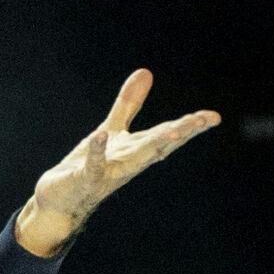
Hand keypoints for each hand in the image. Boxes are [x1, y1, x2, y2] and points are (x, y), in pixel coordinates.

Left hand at [16, 69, 219, 256]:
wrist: (60, 201)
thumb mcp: (112, 130)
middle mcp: (128, 162)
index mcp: (137, 150)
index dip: (190, 125)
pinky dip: (97, 152)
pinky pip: (93, 166)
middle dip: (182, 131)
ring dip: (154, 144)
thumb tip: (146, 72)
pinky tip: (99, 135)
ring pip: (136, 158)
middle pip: (160, 145)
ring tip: (175, 128)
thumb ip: (129, 104)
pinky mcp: (85, 180)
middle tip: (205, 120)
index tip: (213, 116)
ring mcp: (108, 173)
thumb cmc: (88, 166)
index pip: (167, 134)